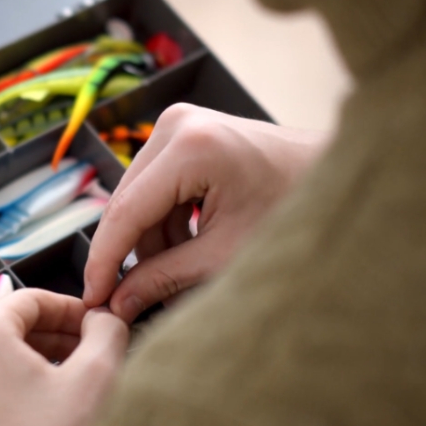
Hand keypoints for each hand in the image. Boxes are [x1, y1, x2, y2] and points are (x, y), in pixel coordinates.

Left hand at [0, 289, 128, 425]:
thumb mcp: (94, 381)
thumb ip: (106, 332)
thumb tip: (104, 317)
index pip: (32, 298)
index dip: (71, 307)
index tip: (95, 322)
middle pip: (10, 328)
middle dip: (55, 338)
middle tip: (90, 354)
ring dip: (34, 365)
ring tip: (69, 386)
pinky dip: (10, 390)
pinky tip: (40, 413)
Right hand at [85, 104, 328, 321]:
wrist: (333, 176)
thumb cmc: (293, 211)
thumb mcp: (223, 256)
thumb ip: (164, 279)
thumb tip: (118, 302)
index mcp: (191, 148)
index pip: (125, 212)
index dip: (104, 261)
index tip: (92, 298)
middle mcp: (176, 124)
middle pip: (127, 202)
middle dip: (131, 252)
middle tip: (133, 296)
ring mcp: (179, 123)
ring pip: (137, 197)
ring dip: (152, 238)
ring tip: (183, 269)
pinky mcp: (184, 132)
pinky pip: (154, 185)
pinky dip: (165, 219)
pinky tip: (190, 242)